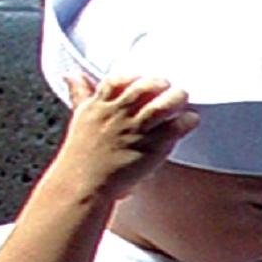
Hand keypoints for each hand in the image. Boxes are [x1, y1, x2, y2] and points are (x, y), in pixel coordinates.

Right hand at [51, 75, 198, 199]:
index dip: (133, 75)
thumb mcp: (81, 118)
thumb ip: (80, 93)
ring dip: (176, 98)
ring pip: (162, 105)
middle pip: (144, 88)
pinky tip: (190, 119)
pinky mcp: (151, 148)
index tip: (141, 77)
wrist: (83, 187)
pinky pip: (175, 127)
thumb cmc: (81, 155)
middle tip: (167, 87)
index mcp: (99, 106)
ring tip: (181, 99)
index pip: (118, 79)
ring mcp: (135, 131)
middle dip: (160, 83)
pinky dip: (187, 120)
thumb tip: (72, 73)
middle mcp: (118, 116)